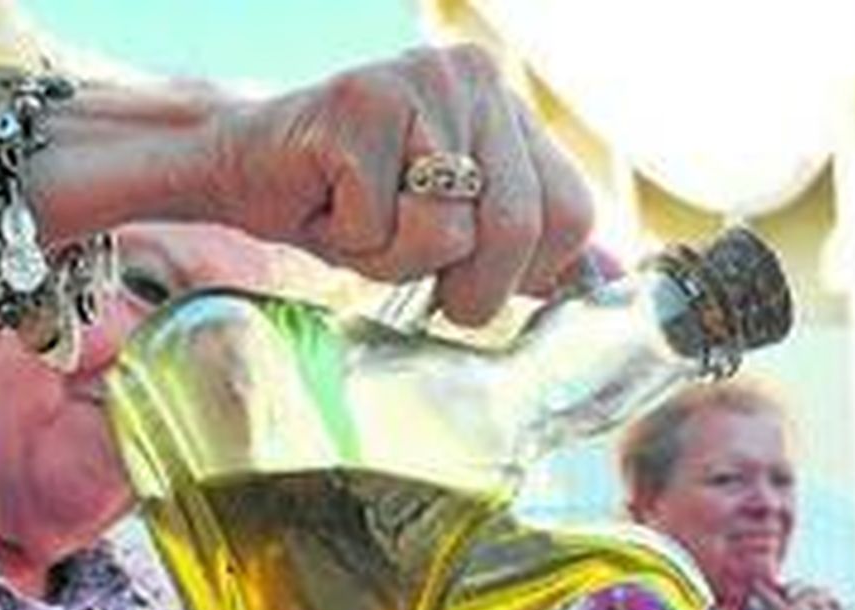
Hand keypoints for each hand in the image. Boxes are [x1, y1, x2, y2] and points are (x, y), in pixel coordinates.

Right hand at [213, 45, 593, 325]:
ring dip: (391, 257)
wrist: (245, 173)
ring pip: (447, 230)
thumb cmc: (346, 206)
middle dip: (460, 284)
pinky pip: (380, 221)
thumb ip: (527, 252)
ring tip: (359, 221)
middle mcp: (473, 79)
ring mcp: (416, 82)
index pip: (572, 216)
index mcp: (507, 108)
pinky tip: (325, 200)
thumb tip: (609, 285)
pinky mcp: (358, 103)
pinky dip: (346, 237)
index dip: (521, 275)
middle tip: (404, 264)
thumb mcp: (452, 236)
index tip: (463, 275)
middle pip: (516, 228)